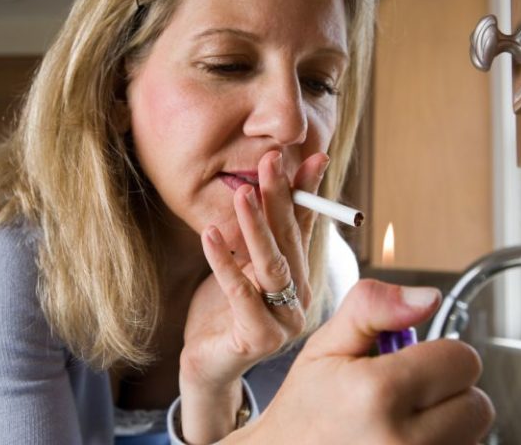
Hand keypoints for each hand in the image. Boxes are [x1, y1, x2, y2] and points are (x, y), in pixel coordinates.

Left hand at [179, 150, 329, 442]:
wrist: (208, 364)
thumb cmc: (224, 311)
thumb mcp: (245, 266)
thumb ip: (261, 235)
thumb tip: (272, 187)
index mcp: (299, 278)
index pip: (306, 229)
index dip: (307, 193)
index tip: (312, 157)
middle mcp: (299, 299)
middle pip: (290, 242)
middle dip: (280, 199)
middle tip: (270, 161)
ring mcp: (282, 322)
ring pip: (271, 266)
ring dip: (256, 226)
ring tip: (242, 193)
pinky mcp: (257, 338)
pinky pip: (239, 293)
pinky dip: (224, 261)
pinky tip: (210, 234)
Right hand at [224, 280, 495, 444]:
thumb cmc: (305, 409)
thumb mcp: (326, 346)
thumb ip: (374, 308)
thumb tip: (428, 297)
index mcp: (377, 393)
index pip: (463, 360)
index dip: (436, 354)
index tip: (406, 364)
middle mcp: (404, 442)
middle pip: (478, 404)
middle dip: (445, 393)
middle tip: (402, 396)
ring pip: (472, 436)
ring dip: (445, 425)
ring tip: (399, 422)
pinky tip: (404, 441)